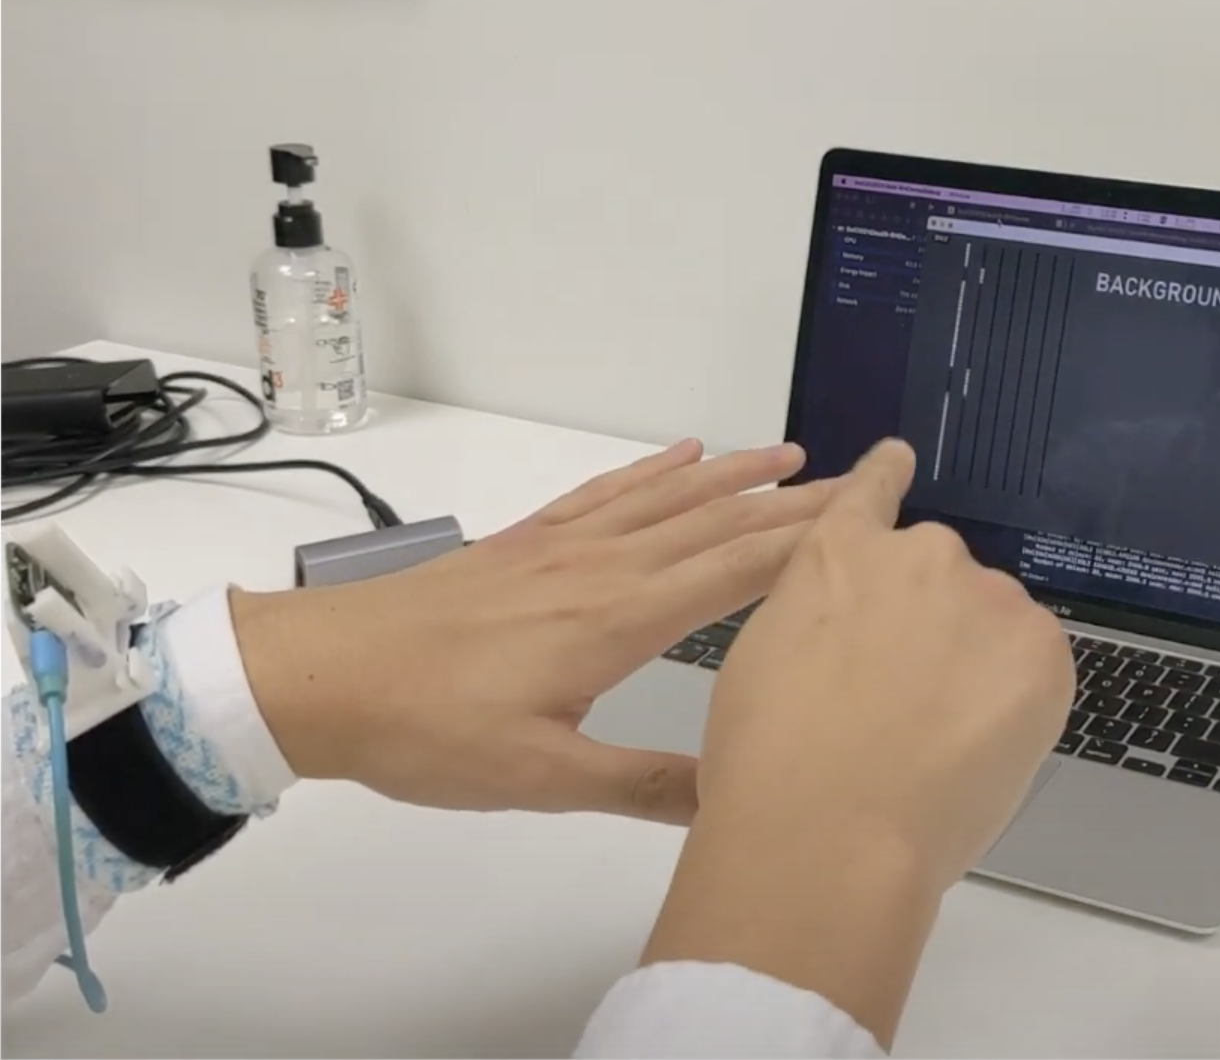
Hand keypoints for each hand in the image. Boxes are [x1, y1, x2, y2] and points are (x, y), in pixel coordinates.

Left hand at [230, 439, 837, 823]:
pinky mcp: (523, 546)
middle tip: (859, 477)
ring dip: (734, 475)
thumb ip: (641, 783)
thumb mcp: (541, 776)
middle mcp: (599, 568)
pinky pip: (604, 494)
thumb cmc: (425, 728)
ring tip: (790, 454)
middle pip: (716, 522)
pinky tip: (679, 457)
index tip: (869, 517)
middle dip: (793, 500)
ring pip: (668, 499)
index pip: (736, 569)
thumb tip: (732, 795)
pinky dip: (651, 471)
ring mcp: (560, 548)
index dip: (808, 542)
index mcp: (617, 618)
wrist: (319, 677)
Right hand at [641, 440, 1074, 1046]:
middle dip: (932, 627)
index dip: (886, 476)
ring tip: (934, 741)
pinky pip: (1034, 663)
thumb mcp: (764, 662)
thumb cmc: (769, 766)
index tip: (900, 458)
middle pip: (941, 577)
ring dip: (975, 663)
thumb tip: (860, 639)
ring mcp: (983, 598)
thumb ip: (820, 620)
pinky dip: (1015, 700)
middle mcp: (916, 555)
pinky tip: (973, 746)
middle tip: (904, 707)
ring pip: (992, 623)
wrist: (826, 832)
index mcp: (836, 554)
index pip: (871, 492)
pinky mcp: (1039, 648)